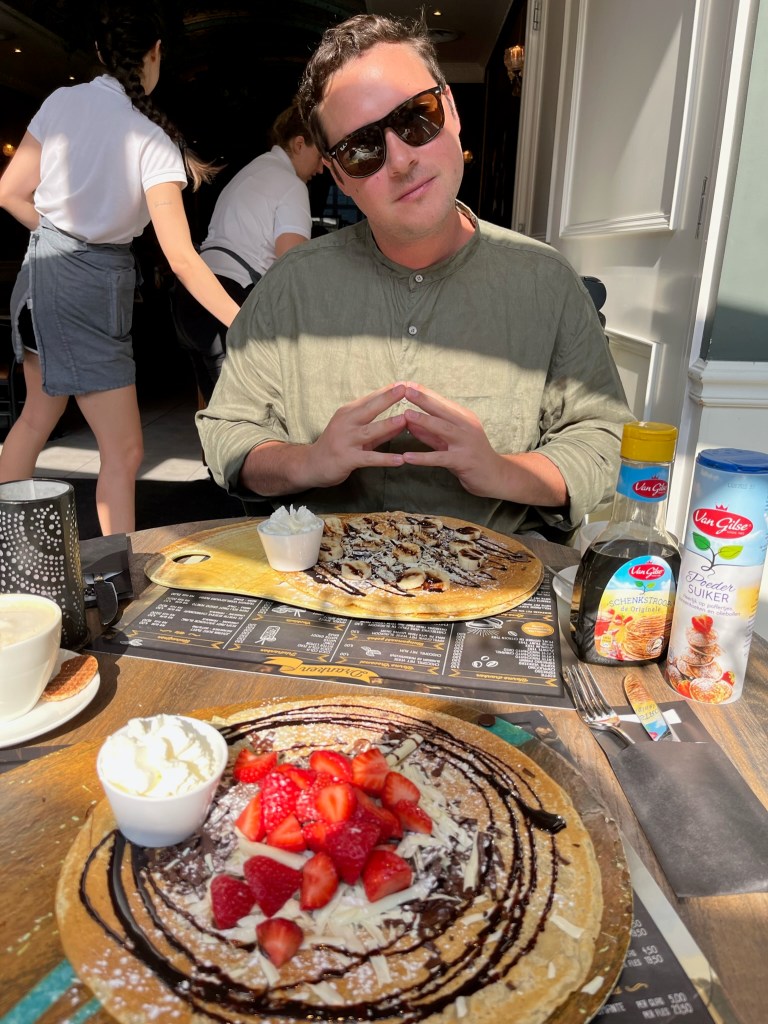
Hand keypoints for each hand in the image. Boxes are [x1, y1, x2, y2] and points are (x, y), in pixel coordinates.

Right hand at [306, 382, 407, 486]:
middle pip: (369, 409)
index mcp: (348, 413)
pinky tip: (400, 460)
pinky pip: (369, 458)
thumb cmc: (338, 445)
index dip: (387, 391)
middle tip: (404, 389)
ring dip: (387, 425)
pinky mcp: (347, 459)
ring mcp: (346, 441)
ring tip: (404, 420)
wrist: (312, 465)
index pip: (370, 399)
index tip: (405, 382)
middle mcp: (346, 423)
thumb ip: (381, 430)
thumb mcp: (358, 434)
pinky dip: (385, 459)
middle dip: (387, 398)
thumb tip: (404, 422)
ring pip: (369, 431)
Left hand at [401, 383, 567, 505]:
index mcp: (464, 418)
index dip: (425, 393)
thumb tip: (409, 422)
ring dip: (424, 420)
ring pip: (443, 429)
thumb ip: (430, 433)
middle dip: (424, 399)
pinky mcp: (463, 461)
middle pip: (443, 410)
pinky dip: (423, 457)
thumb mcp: (450, 442)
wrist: (495, 476)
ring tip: (406, 415)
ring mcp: (466, 443)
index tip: (408, 383)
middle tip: (406, 390)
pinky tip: (407, 457)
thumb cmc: (471, 457)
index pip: (442, 402)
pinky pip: (439, 458)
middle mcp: (467, 427)